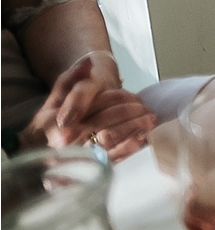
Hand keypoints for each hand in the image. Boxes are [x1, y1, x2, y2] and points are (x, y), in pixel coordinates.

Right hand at [26, 51, 151, 155]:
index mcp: (49, 122)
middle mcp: (60, 142)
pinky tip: (143, 137)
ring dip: (132, 129)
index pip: (83, 110)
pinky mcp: (89, 165)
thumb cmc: (68, 103)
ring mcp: (76, 155)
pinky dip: (129, 148)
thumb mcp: (65, 87)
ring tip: (150, 119)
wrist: (66, 125)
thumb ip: (73, 76)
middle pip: (98, 126)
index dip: (110, 101)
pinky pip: (110, 159)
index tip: (130, 94)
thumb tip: (87, 64)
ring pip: (107, 142)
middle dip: (126, 114)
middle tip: (146, 107)